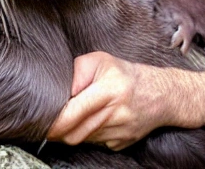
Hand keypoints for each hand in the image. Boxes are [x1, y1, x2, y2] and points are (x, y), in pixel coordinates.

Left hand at [47, 52, 168, 150]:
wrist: (161, 94)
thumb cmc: (125, 74)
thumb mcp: (101, 60)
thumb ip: (77, 71)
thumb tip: (62, 92)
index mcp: (109, 90)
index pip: (74, 112)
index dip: (56, 121)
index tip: (44, 121)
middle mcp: (116, 113)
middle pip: (75, 133)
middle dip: (59, 131)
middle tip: (51, 122)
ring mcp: (120, 132)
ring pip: (84, 139)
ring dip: (74, 131)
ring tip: (76, 116)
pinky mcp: (123, 144)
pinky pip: (96, 143)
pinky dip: (90, 134)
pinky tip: (94, 121)